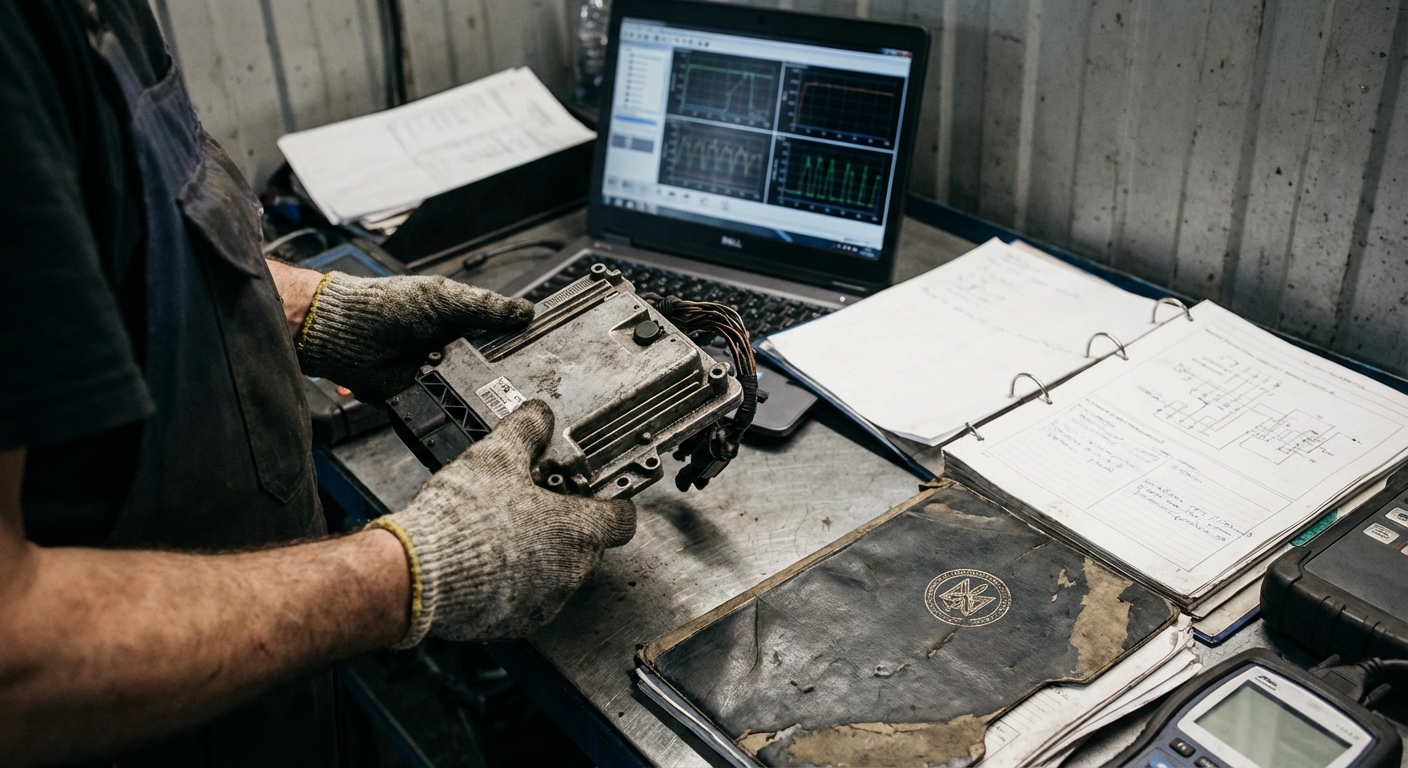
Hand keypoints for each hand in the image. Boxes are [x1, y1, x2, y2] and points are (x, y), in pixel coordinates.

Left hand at [296, 272, 533, 400]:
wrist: (346, 335)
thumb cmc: (385, 306)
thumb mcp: (441, 298)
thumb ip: (483, 306)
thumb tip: (525, 310)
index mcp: (463, 323)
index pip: (503, 335)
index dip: (522, 342)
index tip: (546, 350)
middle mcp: (455, 351)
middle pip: (494, 369)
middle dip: (507, 377)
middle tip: (528, 382)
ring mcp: (440, 377)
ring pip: (474, 393)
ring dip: (483, 396)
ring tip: (501, 400)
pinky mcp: (424, 400)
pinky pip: (446, 411)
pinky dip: (455, 412)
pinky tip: (467, 411)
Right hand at [367, 400, 636, 645]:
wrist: (420, 574)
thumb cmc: (464, 518)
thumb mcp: (497, 456)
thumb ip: (527, 431)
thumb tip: (539, 415)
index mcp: (579, 531)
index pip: (622, 519)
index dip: (610, 503)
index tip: (594, 495)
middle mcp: (571, 573)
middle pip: (588, 546)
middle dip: (566, 526)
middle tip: (535, 505)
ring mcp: (545, 603)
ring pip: (557, 575)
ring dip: (539, 555)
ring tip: (502, 531)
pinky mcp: (516, 623)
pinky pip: (527, 599)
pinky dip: (514, 582)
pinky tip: (486, 560)